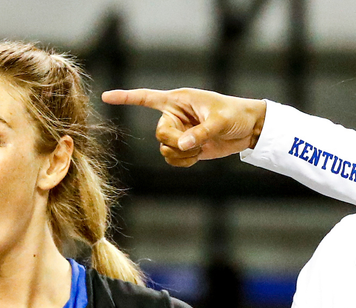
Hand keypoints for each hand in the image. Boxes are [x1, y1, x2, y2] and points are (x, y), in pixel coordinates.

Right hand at [101, 88, 267, 165]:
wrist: (249, 128)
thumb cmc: (236, 115)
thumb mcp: (220, 121)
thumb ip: (200, 132)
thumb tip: (182, 146)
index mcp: (179, 100)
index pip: (147, 98)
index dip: (126, 97)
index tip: (106, 96)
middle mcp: (175, 115)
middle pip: (159, 133)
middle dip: (174, 142)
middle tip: (194, 143)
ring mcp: (179, 132)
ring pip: (164, 149)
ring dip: (180, 155)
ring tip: (200, 149)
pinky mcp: (184, 147)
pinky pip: (172, 159)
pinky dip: (183, 162)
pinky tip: (197, 156)